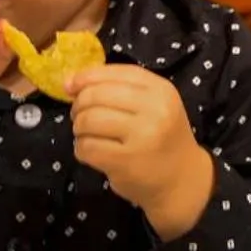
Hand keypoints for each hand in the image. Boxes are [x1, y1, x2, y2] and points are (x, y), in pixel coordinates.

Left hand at [70, 65, 215, 239]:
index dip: (86, 77)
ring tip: (87, 134)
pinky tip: (91, 151)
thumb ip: (119, 88)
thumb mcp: (154, 104)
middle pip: (97, 96)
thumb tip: (69, 82)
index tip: (70, 86)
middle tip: (80, 116)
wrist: (181, 178)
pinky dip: (81, 148)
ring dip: (79, 128)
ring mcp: (141, 136)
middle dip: (79, 105)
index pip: (116, 72)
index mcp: (161, 90)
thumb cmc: (162, 136)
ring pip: (88, 120)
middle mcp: (155, 109)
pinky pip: (87, 147)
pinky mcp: (126, 161)